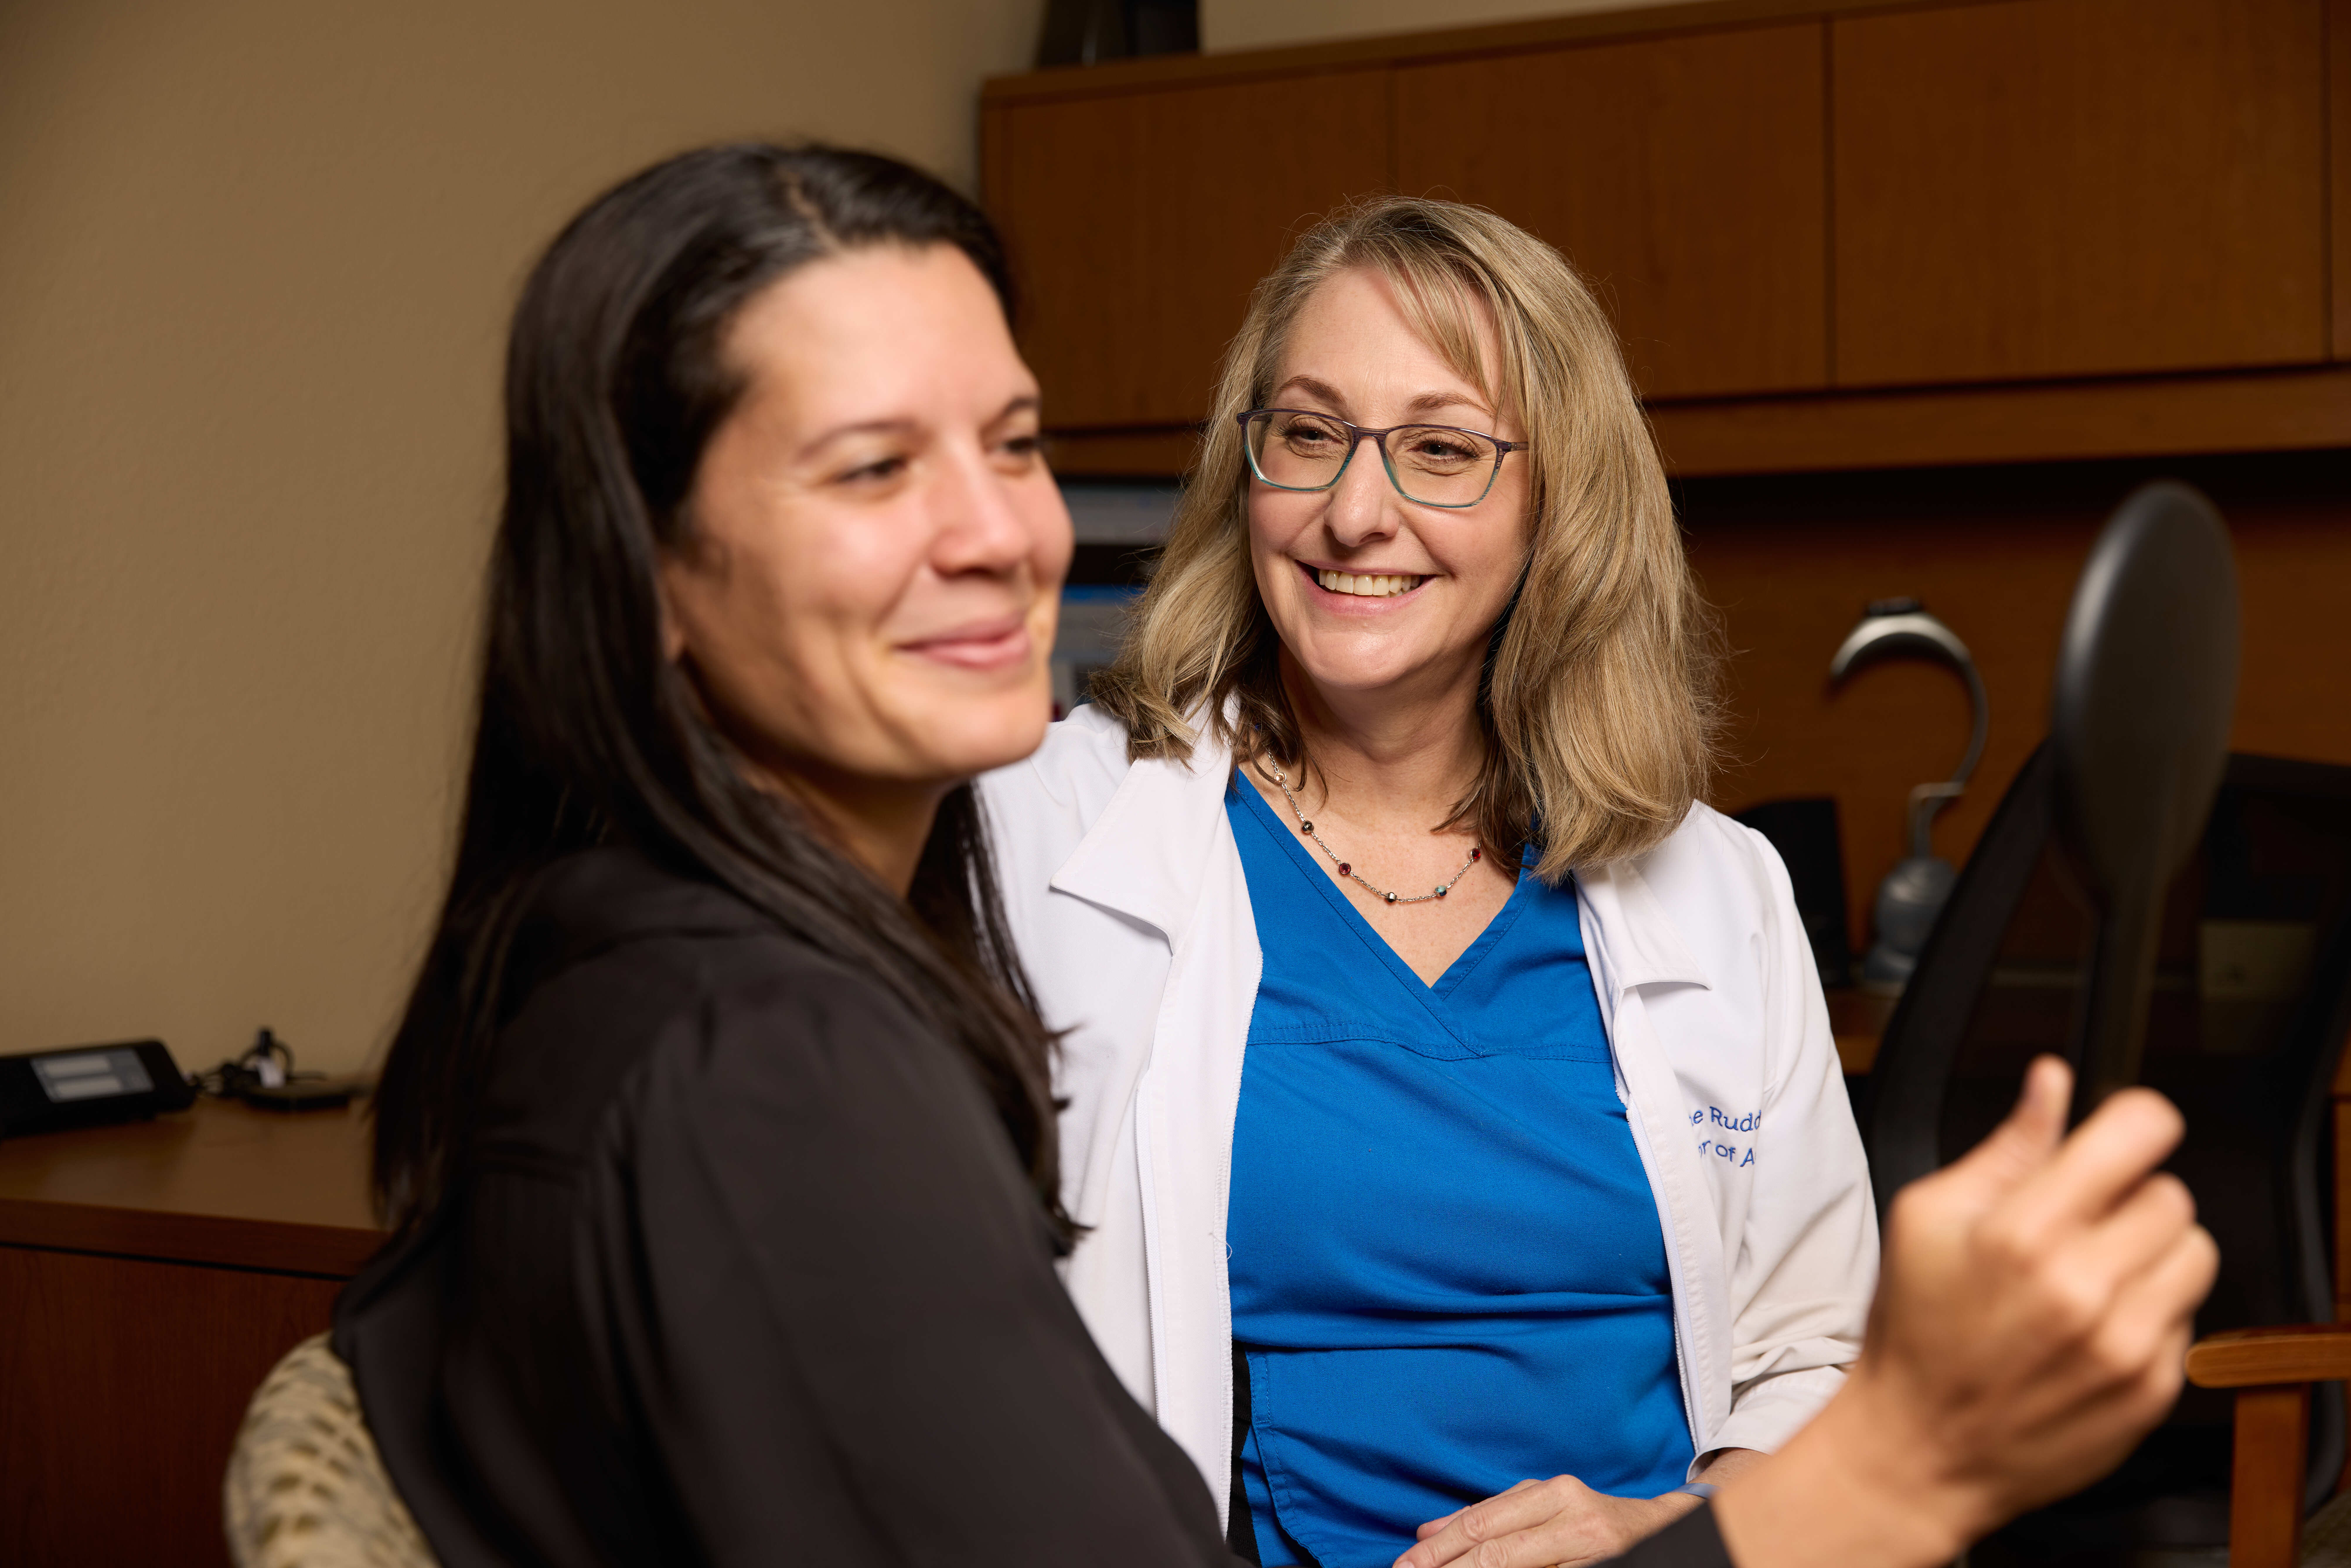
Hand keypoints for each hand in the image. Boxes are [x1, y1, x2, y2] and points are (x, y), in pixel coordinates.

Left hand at [1395, 1474, 1700, 1567]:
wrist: (1665, 1532)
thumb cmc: (1593, 1521)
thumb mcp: (1542, 1506)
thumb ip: (1490, 1516)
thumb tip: (1427, 1531)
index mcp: (1554, 1494)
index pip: (1481, 1524)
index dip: (1438, 1548)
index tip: (1405, 1565)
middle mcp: (1574, 1516)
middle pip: (1495, 1550)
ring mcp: (1591, 1547)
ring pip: (1515, 1567)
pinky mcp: (1603, 1567)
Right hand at [1715, 1057, 2217, 1567]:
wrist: (1921, 1446)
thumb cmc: (1915, 1328)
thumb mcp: (1928, 1217)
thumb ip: (2006, 1146)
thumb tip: (2052, 1081)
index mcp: (2021, 1231)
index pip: (2136, 1136)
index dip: (2137, 1119)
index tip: (2128, 1127)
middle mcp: (2082, 1286)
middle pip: (2171, 1194)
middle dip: (2131, 1196)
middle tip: (2085, 1220)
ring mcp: (2124, 1343)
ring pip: (2194, 1252)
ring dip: (2153, 1251)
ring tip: (2099, 1271)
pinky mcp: (2151, 1389)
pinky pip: (2188, 1318)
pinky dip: (2151, 1312)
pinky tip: (2097, 1325)